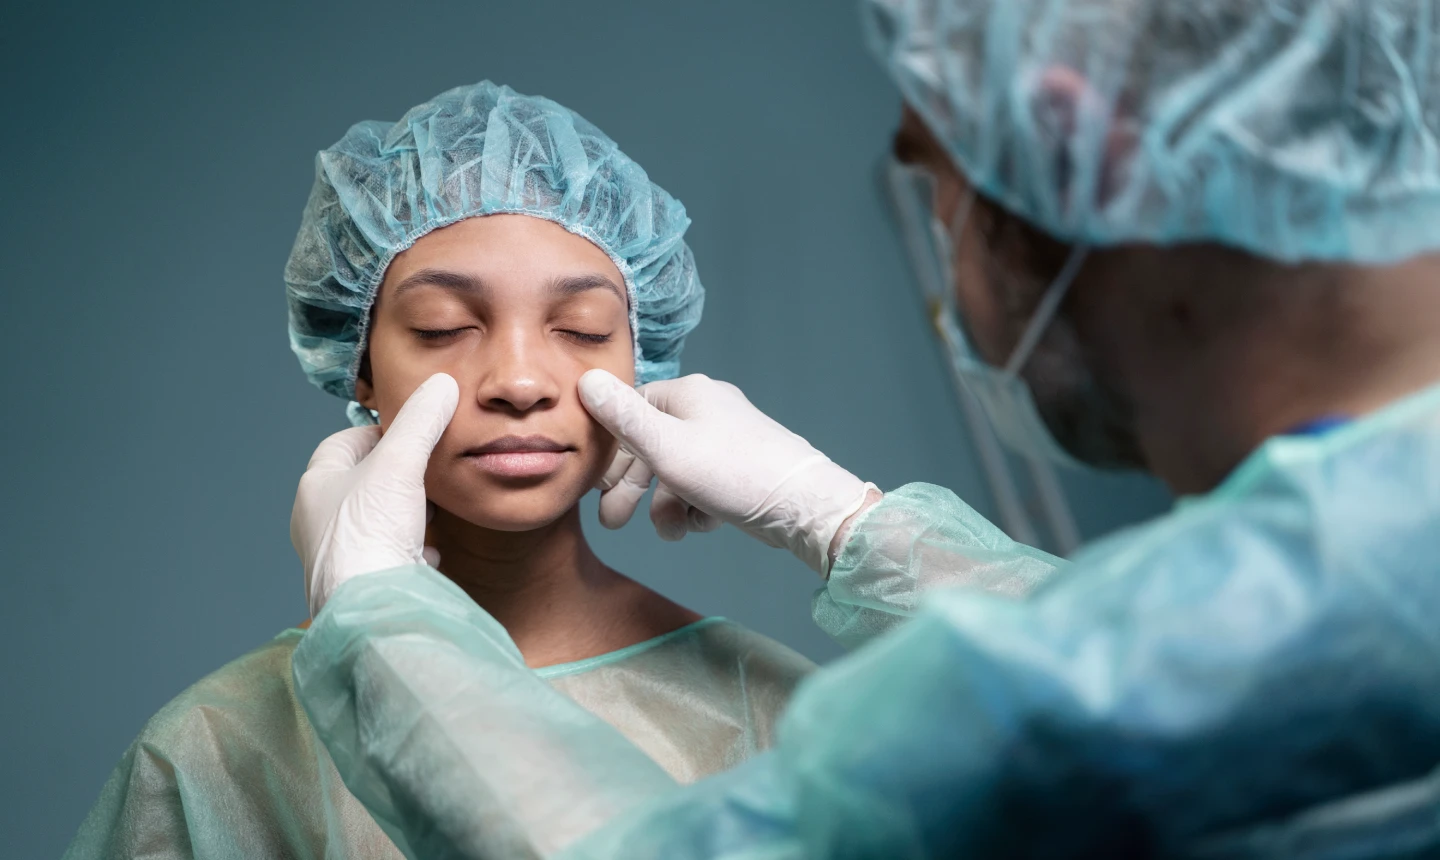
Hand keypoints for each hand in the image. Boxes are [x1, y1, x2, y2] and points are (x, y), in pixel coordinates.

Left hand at [292, 373, 458, 615]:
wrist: (371, 607)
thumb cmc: (371, 532)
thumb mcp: (400, 462)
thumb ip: (421, 421)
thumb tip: (442, 383)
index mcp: (316, 486)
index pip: (342, 443)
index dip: (378, 433)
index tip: (412, 433)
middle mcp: (318, 522)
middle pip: (360, 483)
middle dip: (395, 475)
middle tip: (426, 471)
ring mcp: (338, 556)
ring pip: (373, 522)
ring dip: (402, 514)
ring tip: (430, 509)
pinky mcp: (359, 585)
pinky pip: (385, 559)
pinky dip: (407, 551)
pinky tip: (426, 552)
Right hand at [580, 370, 874, 574]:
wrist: (801, 506)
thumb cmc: (731, 472)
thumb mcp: (665, 447)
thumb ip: (622, 418)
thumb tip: (585, 378)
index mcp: (686, 394)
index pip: (630, 410)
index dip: (610, 448)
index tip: (595, 483)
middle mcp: (705, 410)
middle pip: (651, 446)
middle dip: (632, 488)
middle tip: (613, 523)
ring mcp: (725, 440)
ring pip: (676, 473)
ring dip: (667, 506)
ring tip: (672, 532)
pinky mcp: (740, 469)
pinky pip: (702, 486)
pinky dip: (697, 507)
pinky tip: (703, 524)